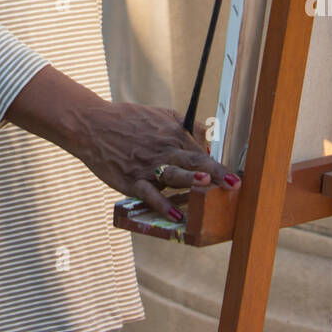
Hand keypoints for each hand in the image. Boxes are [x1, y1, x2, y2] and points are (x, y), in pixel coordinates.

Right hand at [67, 99, 240, 221]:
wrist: (93, 125)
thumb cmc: (129, 120)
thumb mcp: (162, 114)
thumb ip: (187, 126)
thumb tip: (211, 139)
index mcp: (173, 135)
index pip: (202, 152)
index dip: (221, 165)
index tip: (238, 177)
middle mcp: (163, 150)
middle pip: (193, 161)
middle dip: (215, 173)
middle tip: (234, 184)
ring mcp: (147, 166)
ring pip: (173, 174)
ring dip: (190, 179)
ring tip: (206, 184)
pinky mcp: (132, 181)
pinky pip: (149, 194)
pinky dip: (162, 205)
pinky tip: (176, 216)